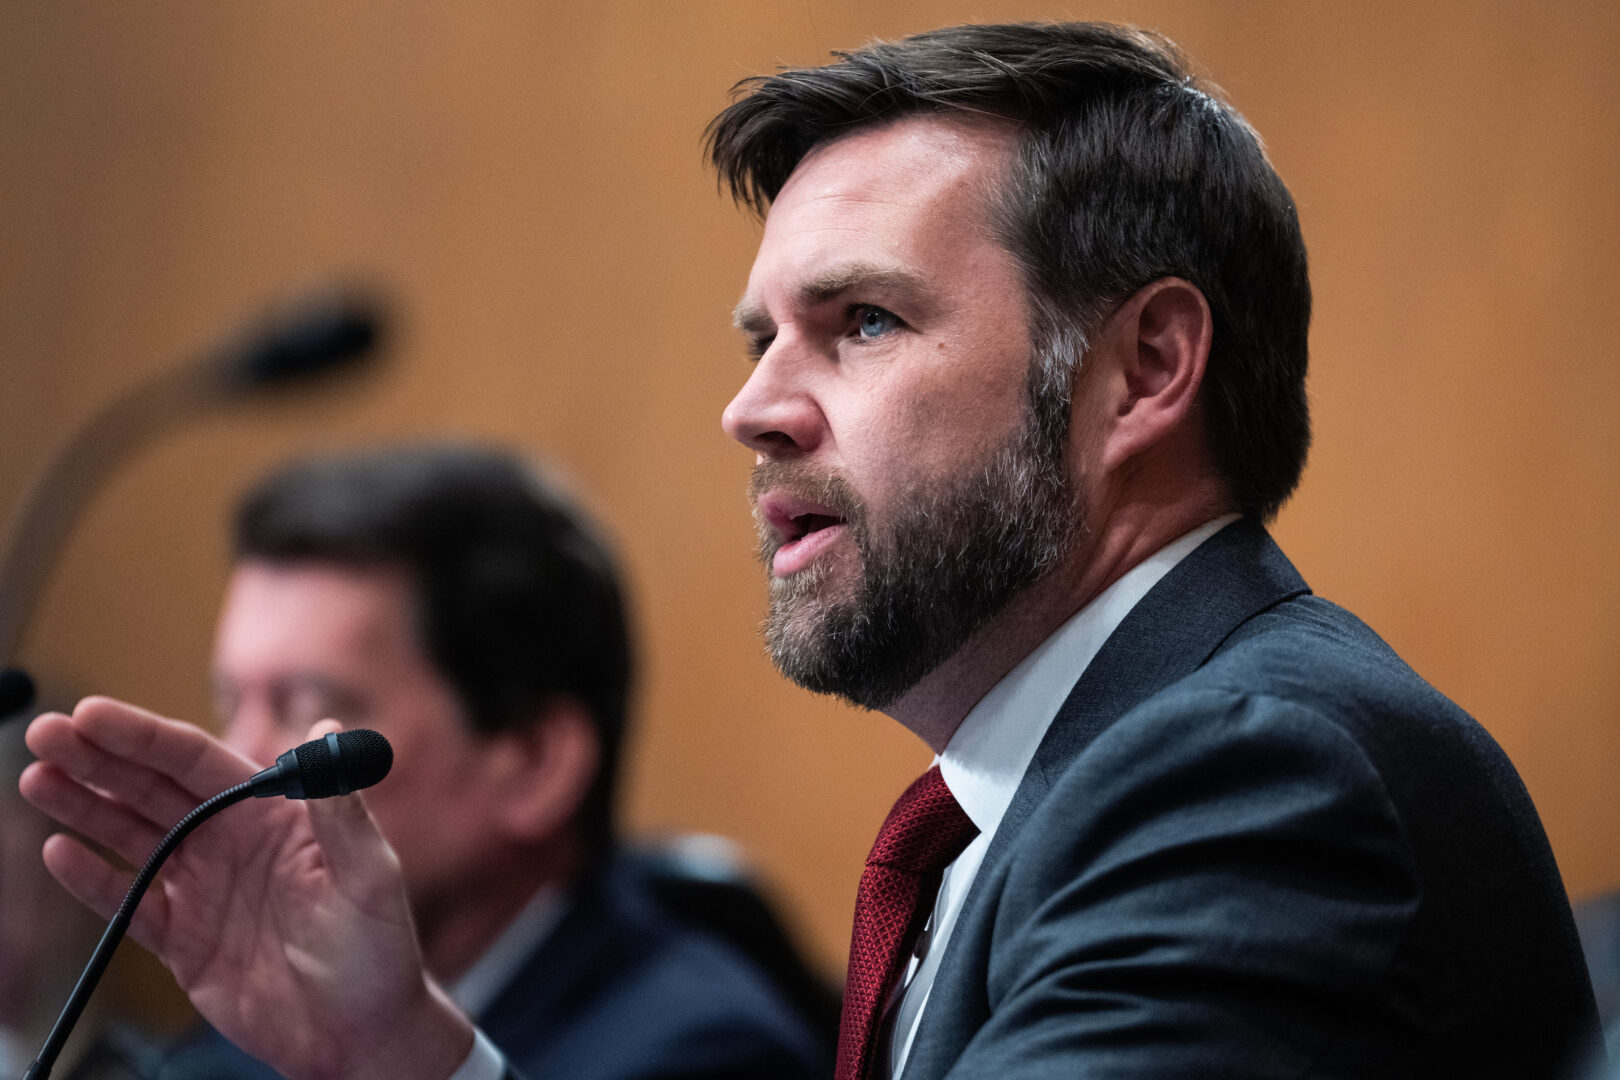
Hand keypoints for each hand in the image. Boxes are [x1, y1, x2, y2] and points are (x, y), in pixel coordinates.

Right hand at [20, 697, 475, 1079]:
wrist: (360, 1036)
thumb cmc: (377, 952)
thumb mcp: (368, 875)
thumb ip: (341, 810)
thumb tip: (325, 730)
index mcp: (273, 816)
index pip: (198, 762)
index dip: (145, 737)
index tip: (94, 714)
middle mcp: (232, 843)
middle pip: (154, 789)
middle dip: (99, 759)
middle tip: (44, 733)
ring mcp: (204, 890)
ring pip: (132, 836)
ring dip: (84, 806)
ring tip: (38, 777)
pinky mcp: (185, 942)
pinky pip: (130, 904)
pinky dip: (94, 879)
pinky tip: (60, 852)